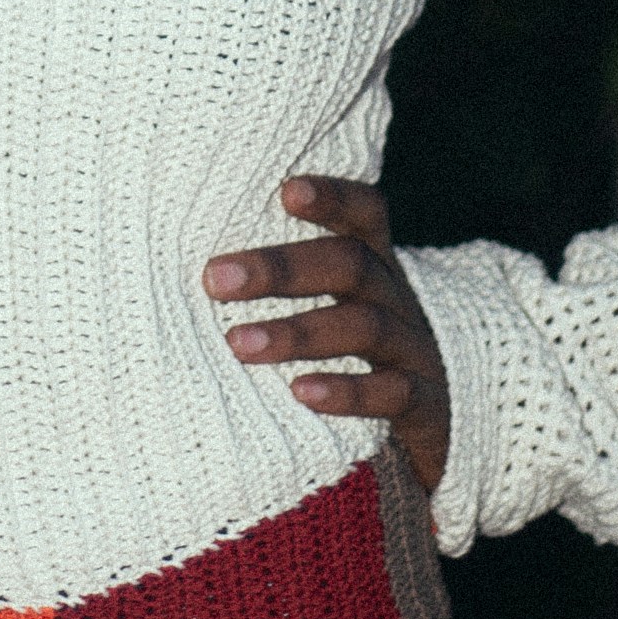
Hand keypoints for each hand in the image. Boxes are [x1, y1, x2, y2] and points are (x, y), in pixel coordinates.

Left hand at [204, 176, 449, 504]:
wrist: (436, 428)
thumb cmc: (354, 356)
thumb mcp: (336, 307)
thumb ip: (285, 283)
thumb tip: (182, 265)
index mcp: (374, 267)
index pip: (365, 214)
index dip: (332, 197)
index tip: (285, 190)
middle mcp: (398, 299)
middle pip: (350, 264)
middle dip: (282, 268)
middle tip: (215, 279)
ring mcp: (416, 350)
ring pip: (365, 326)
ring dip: (299, 331)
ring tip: (239, 343)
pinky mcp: (426, 405)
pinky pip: (393, 393)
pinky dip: (347, 391)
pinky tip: (300, 393)